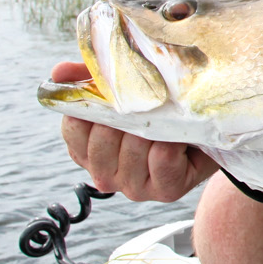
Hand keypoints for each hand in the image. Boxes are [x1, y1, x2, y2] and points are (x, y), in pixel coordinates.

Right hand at [51, 60, 218, 201]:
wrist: (204, 133)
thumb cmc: (157, 110)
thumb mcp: (123, 90)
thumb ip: (88, 79)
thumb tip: (59, 72)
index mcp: (86, 150)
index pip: (73, 127)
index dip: (93, 105)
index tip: (115, 92)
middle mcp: (104, 174)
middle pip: (103, 138)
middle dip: (127, 115)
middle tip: (148, 102)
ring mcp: (133, 186)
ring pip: (134, 147)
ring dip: (154, 127)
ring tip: (166, 118)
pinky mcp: (164, 191)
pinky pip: (162, 158)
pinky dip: (171, 142)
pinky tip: (179, 137)